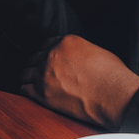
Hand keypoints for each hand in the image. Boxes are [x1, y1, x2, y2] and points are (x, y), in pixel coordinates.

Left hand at [20, 35, 138, 129]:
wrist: (113, 95)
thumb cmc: (112, 76)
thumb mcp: (96, 51)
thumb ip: (79, 52)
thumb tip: (77, 60)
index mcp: (66, 42)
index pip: (47, 43)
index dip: (46, 51)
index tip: (45, 57)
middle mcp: (52, 55)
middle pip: (35, 57)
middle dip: (36, 63)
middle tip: (38, 70)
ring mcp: (45, 74)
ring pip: (26, 72)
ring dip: (28, 75)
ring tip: (30, 80)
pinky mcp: (43, 94)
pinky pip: (25, 89)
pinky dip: (26, 89)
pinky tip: (29, 91)